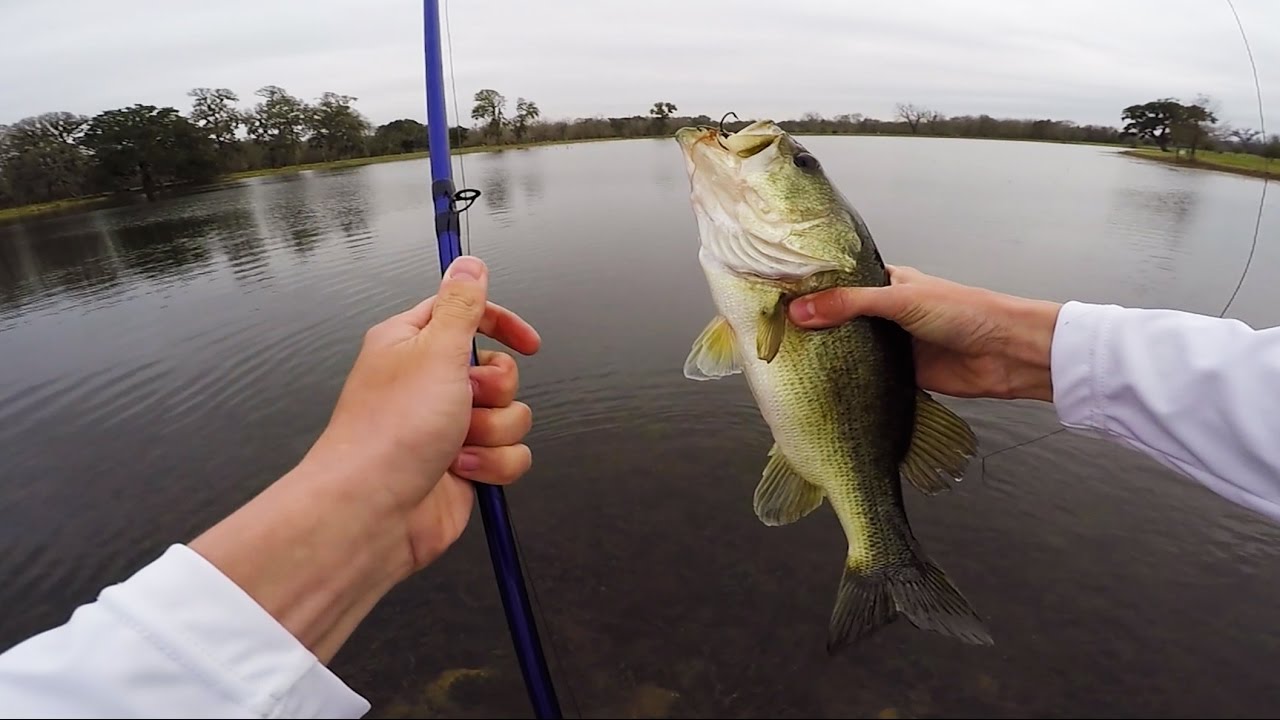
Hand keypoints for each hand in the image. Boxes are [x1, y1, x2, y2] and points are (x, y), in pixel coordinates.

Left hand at [189, 255, 541, 663]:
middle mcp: (431, 383)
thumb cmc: (391, 431)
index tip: (528, 343)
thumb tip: (469, 263)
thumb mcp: (435, 352)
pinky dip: (494, 465)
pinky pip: (511, 454)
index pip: (469, 316)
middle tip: (465, 400)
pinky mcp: (466, 465)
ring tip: (458, 445)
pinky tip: (463, 472)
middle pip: (500, 369)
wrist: (372, 512)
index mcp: (414, 345)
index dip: (502, 325)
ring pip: (512, 415)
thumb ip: (462, 306)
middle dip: (496, 390)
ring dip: (494, 431)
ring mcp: (449, 427)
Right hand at [787, 265, 1060, 401]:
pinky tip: (819, 385)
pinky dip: (846, 380)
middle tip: (771, 334)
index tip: (772, 297)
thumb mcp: (901, 300)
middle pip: (837, 318)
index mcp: (885, 282)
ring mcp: (890, 343)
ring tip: (785, 360)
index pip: (837, 281)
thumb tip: (798, 312)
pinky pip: (864, 376)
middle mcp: (884, 311)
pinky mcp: (898, 373)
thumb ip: (848, 305)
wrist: (1006, 354)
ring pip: (848, 348)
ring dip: (828, 355)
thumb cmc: (964, 312)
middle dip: (812, 326)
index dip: (809, 288)